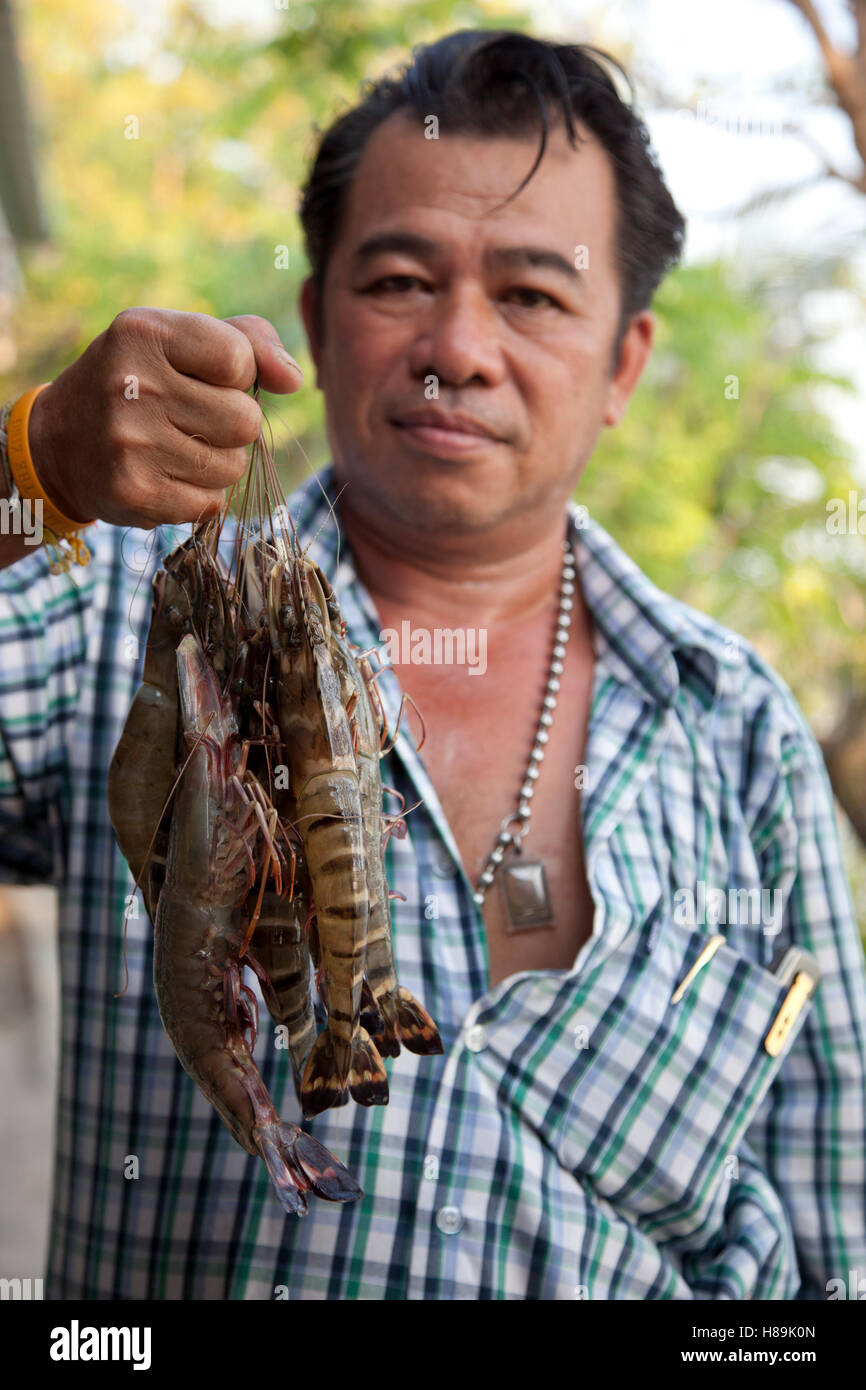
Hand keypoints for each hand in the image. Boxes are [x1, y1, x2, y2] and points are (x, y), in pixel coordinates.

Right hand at [26, 308, 302, 527]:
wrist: (59, 444)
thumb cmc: (139, 381)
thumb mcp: (180, 341)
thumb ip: (248, 342)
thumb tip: (293, 379)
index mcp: (144, 332)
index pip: (239, 358)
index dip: (239, 375)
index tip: (208, 378)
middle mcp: (131, 385)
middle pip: (246, 421)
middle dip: (233, 425)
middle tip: (191, 418)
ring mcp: (130, 443)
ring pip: (233, 466)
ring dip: (217, 462)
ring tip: (174, 447)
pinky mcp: (135, 493)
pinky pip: (212, 503)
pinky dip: (199, 496)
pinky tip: (164, 476)